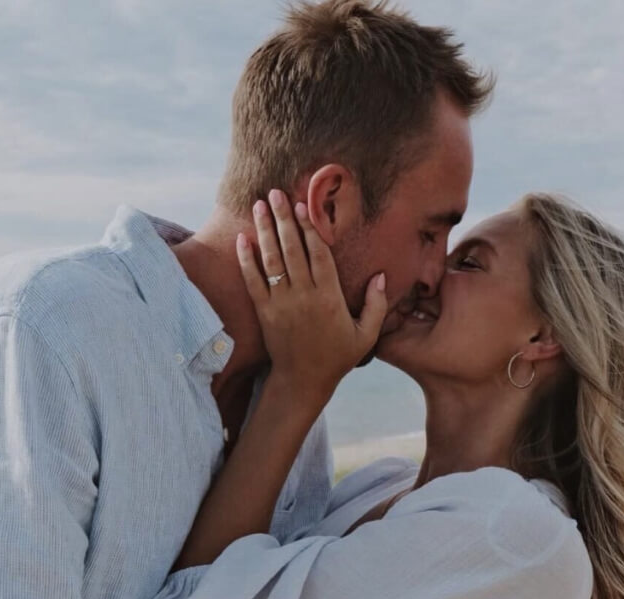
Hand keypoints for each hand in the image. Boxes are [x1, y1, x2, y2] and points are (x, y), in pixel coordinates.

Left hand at [237, 189, 386, 402]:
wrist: (302, 382)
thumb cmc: (337, 358)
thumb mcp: (366, 336)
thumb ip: (376, 305)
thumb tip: (380, 275)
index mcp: (329, 297)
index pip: (318, 254)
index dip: (309, 227)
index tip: (303, 205)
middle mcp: (304, 296)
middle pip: (292, 249)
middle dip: (283, 219)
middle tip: (274, 193)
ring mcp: (281, 304)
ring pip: (271, 260)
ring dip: (264, 230)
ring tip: (258, 205)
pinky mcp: (264, 312)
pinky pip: (253, 281)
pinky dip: (246, 259)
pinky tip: (242, 238)